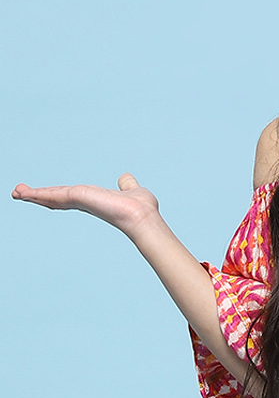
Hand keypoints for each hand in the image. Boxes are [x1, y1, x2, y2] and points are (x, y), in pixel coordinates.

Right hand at [10, 171, 159, 238]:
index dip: (55, 195)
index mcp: (93, 199)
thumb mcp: (131, 189)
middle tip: (19, 193)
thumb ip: (126, 185)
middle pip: (56, 198)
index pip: (69, 196)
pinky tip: (25, 194)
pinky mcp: (79, 198)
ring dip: (33, 195)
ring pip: (52, 197)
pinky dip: (39, 194)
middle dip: (38, 196)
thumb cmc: (141, 208)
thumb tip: (125, 179)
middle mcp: (85, 202)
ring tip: (16, 193)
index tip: (41, 194)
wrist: (143, 218)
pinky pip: (55, 194)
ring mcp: (80, 201)